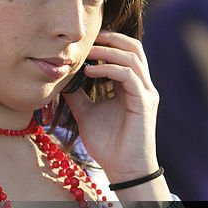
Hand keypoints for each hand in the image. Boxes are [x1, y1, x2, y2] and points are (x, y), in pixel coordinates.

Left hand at [62, 30, 159, 181]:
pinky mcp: (145, 102)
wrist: (122, 169)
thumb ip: (78, 95)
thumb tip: (61, 79)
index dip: (108, 42)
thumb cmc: (107, 144)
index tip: (84, 41)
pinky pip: (129, 76)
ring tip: (86, 53)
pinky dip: (108, 69)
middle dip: (111, 38)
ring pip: (133, 57)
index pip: (125, 53)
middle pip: (134, 48)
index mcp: (131, 86)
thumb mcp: (86, 113)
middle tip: (88, 38)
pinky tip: (89, 72)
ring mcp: (146, 93)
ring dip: (108, 51)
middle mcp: (142, 86)